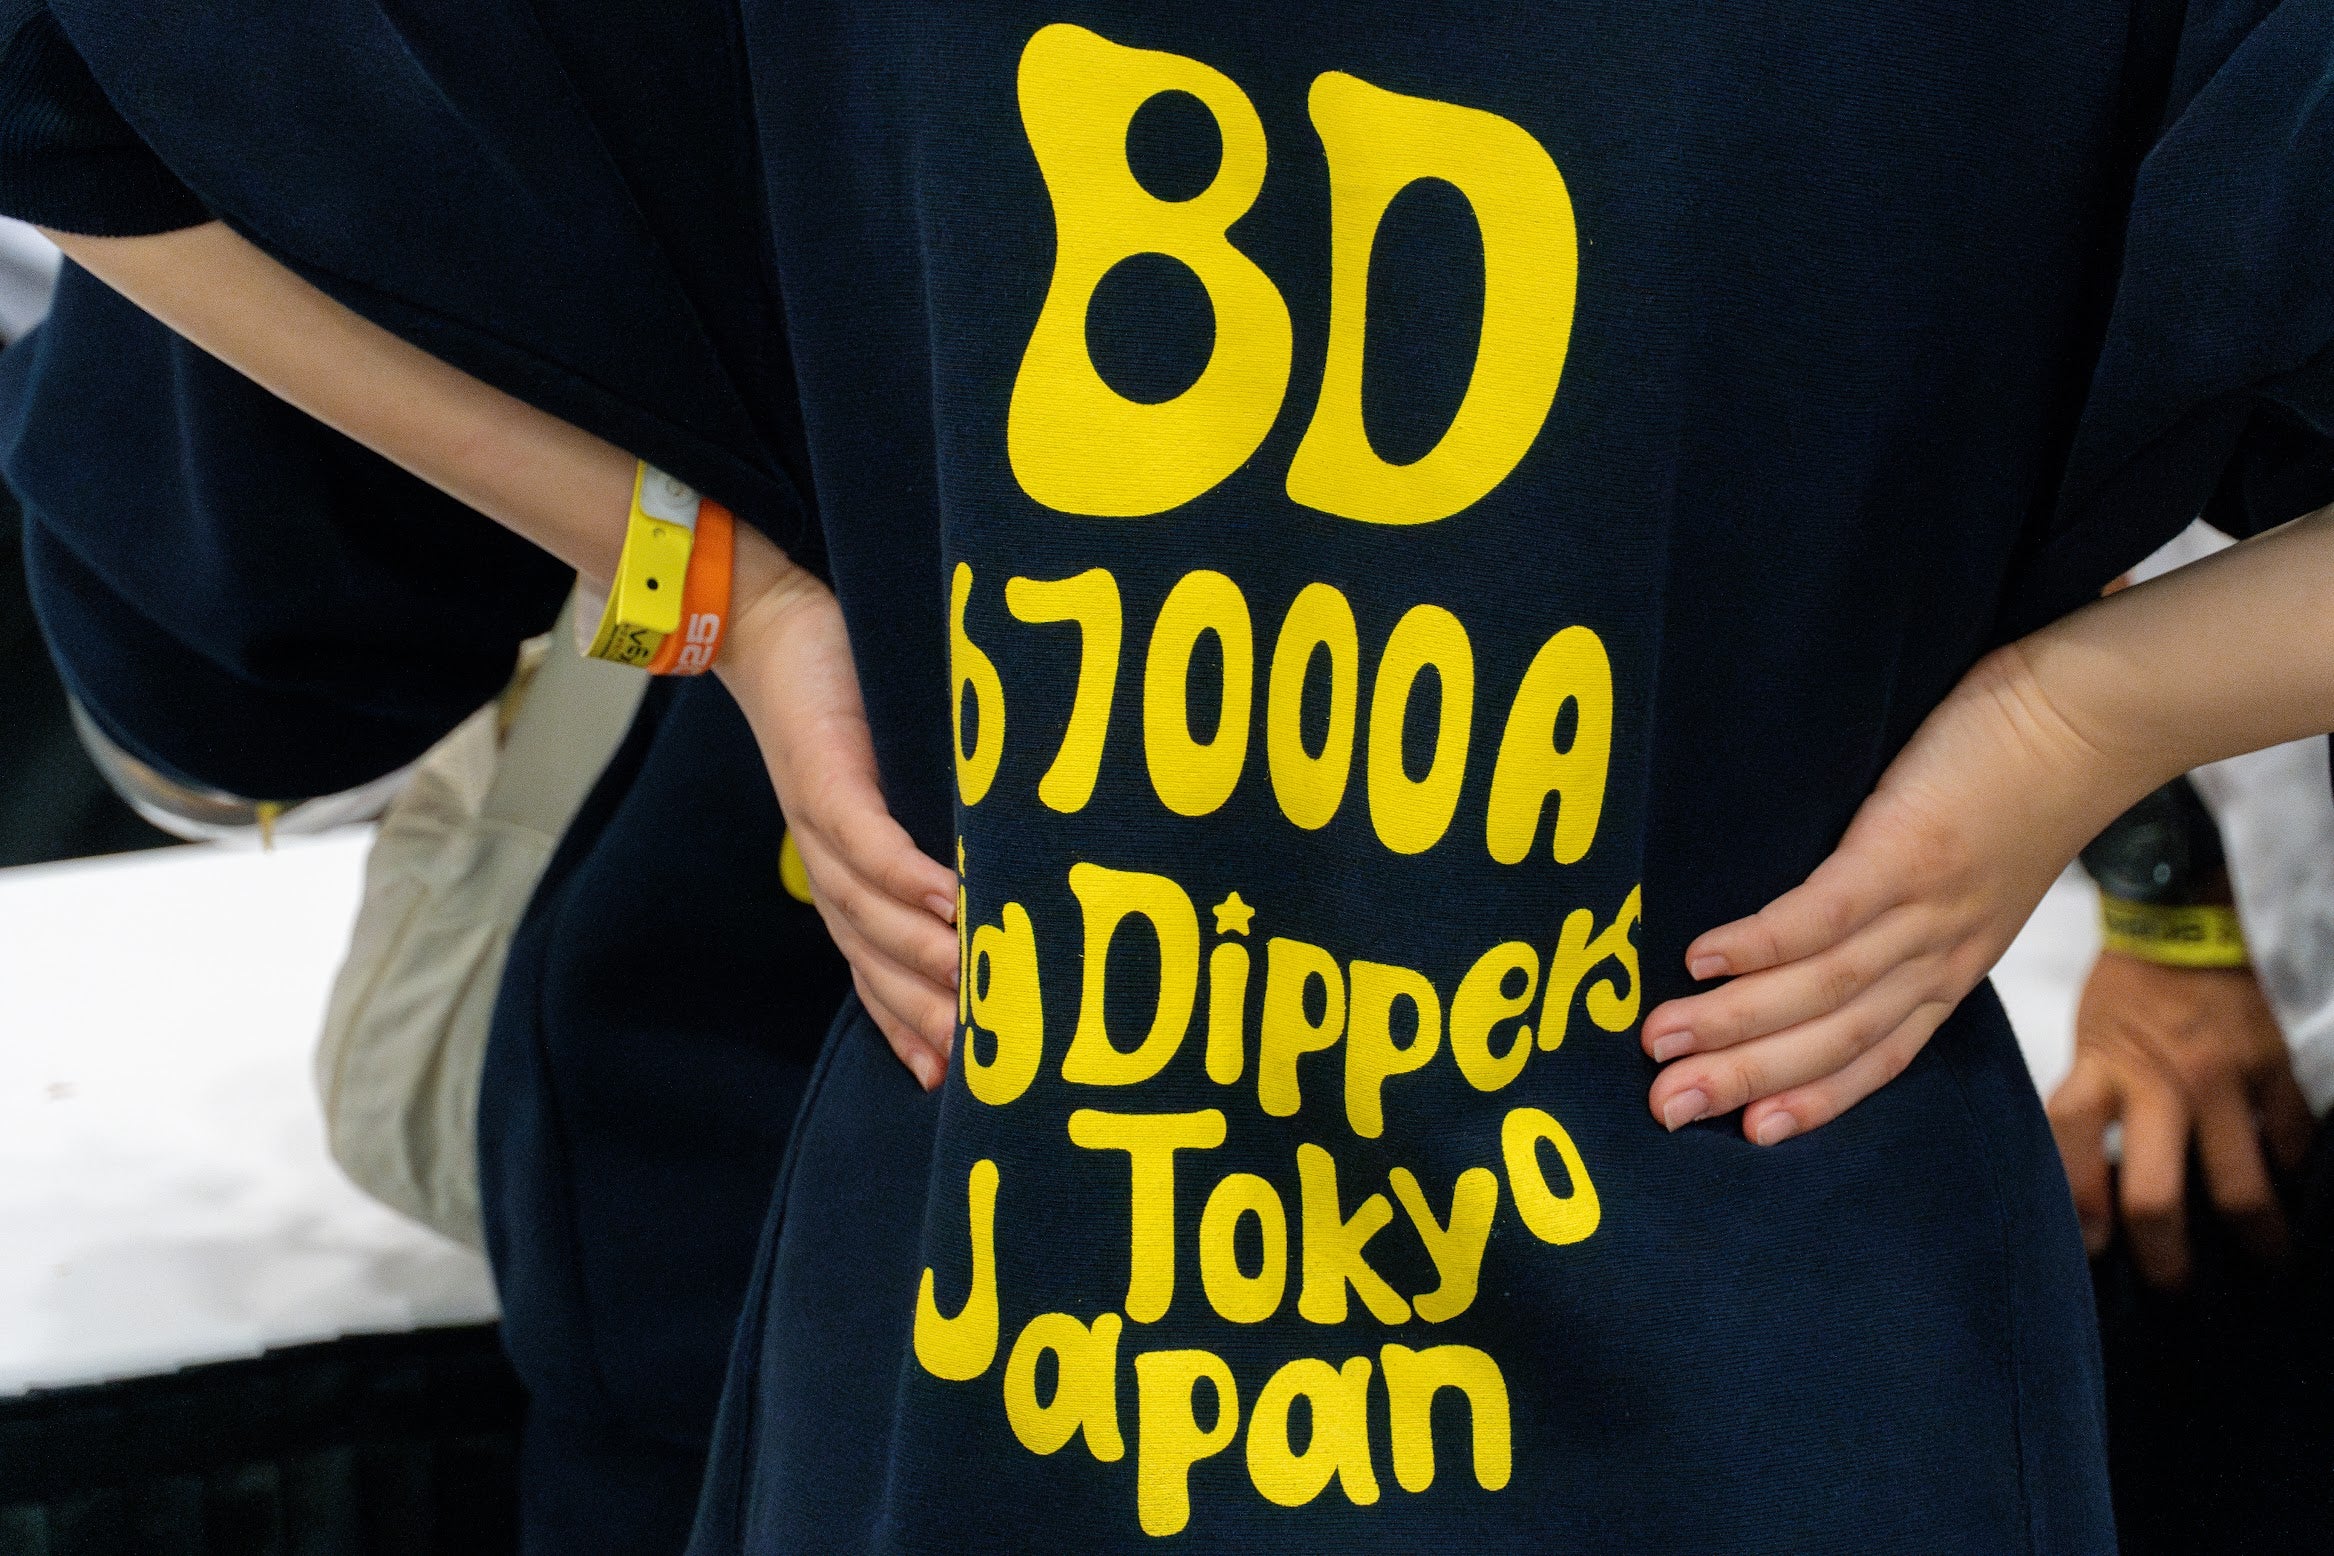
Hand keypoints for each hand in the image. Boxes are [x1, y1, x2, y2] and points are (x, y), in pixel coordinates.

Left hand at [717, 530, 960, 1088]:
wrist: (769, 628)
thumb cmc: (847, 704)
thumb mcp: (896, 783)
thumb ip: (935, 833)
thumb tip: (1002, 874)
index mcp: (842, 878)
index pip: (874, 972)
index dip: (908, 1029)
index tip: (953, 1080)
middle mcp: (826, 869)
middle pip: (874, 964)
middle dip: (925, 1017)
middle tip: (983, 1064)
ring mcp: (819, 829)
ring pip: (870, 915)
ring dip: (925, 956)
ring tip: (981, 985)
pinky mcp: (824, 779)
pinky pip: (868, 844)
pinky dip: (909, 878)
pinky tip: (952, 903)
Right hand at [1638, 645, 2141, 1143]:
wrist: (2092, 720)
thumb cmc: (2022, 781)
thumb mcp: (1972, 875)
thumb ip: (1904, 911)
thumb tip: (1812, 929)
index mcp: (1952, 967)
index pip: (1877, 1058)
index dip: (1809, 1100)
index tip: (1742, 1134)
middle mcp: (1940, 958)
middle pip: (1835, 1040)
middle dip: (1744, 1078)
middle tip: (1665, 1107)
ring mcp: (1926, 909)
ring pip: (1824, 989)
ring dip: (1735, 1022)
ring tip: (1660, 1036)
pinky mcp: (1908, 850)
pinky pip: (1826, 913)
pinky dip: (1763, 944)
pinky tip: (1702, 957)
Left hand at [2048, 950, 2313, 1286]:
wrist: (2188, 916)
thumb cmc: (2130, 989)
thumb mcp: (2090, 1038)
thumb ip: (2096, 1101)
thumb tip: (2100, 1182)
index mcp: (2102, 1070)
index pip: (2072, 1148)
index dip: (2077, 1206)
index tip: (2091, 1248)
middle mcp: (2161, 1084)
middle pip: (2157, 1198)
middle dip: (2165, 1258)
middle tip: (2175, 1290)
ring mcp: (2225, 1081)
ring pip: (2241, 1188)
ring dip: (2253, 1240)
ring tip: (2262, 1266)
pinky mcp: (2276, 1070)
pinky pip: (2294, 1143)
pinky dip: (2296, 1176)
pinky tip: (2294, 1195)